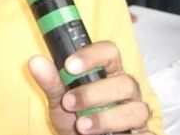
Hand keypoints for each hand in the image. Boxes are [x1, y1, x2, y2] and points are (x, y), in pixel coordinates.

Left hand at [28, 41, 152, 134]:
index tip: (69, 66)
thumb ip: (51, 82)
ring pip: (136, 109)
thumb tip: (35, 61)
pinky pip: (144, 133)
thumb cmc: (75, 117)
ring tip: (81, 126)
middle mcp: (126, 89)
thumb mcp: (59, 101)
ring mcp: (136, 112)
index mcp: (109, 72)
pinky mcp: (142, 133)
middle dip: (94, 93)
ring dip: (106, 118)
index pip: (110, 52)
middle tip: (69, 102)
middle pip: (124, 82)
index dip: (92, 56)